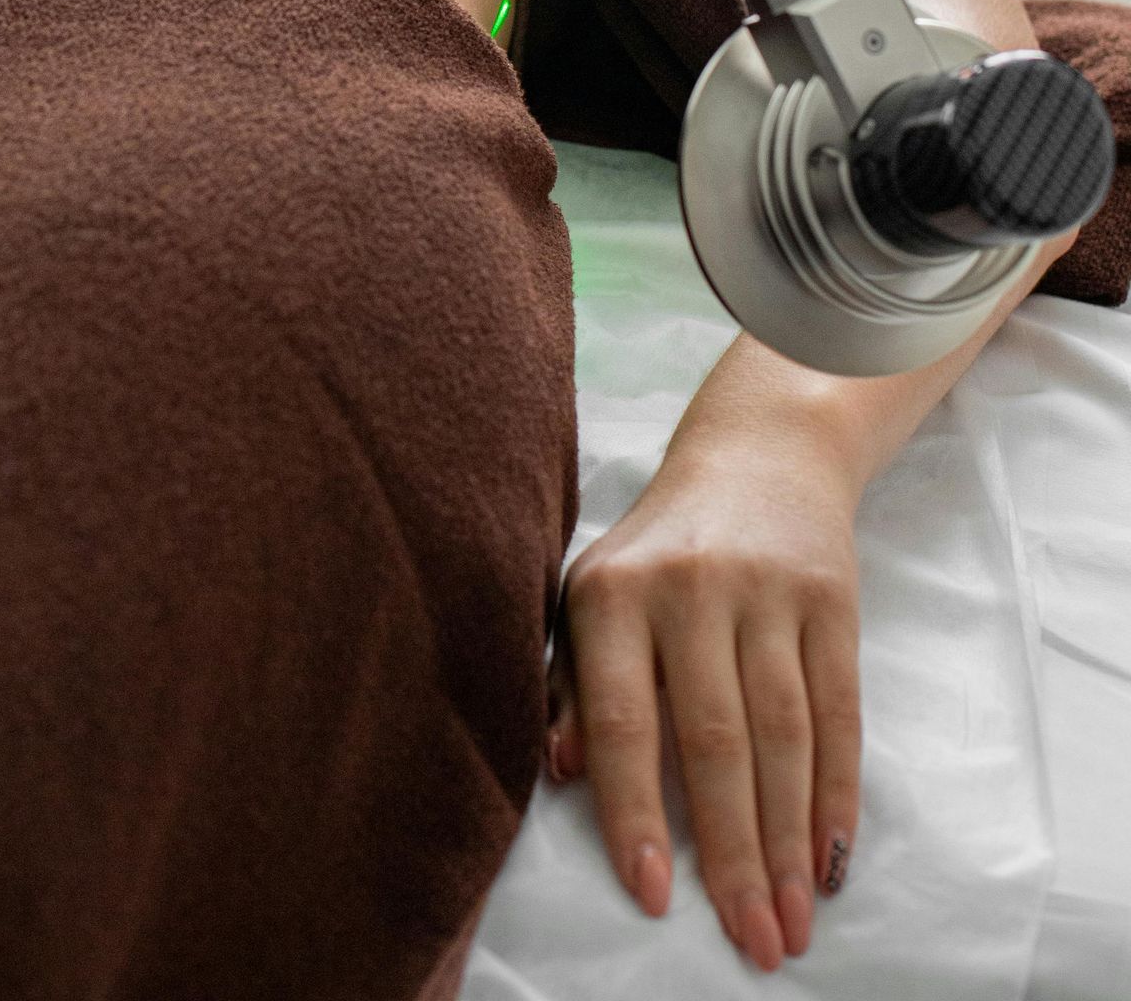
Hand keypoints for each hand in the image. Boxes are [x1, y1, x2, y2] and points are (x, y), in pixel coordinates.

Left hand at [544, 417, 861, 972]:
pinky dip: (838, 796)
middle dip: (733, 853)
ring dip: (789, 843)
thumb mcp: (594, 596)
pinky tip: (830, 860)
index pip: (622, 716)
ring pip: (783, 737)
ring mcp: (766, 591)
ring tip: (792, 923)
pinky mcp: (831, 600)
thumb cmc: (658, 551)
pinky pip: (840, 714)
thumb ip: (571, 684)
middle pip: (715, 740)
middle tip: (752, 944)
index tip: (652, 895)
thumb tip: (558, 773)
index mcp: (612, 591)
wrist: (758, 454)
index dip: (635, 808)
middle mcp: (688, 587)